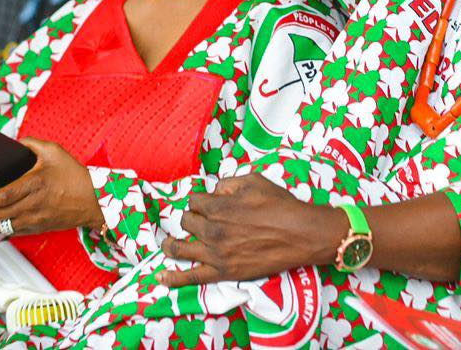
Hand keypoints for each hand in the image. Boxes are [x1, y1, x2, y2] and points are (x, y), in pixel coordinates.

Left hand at [0, 138, 101, 235]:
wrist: (94, 201)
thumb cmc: (76, 177)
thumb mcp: (55, 152)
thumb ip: (31, 144)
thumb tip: (14, 143)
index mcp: (35, 185)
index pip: (3, 197)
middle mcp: (32, 206)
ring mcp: (33, 220)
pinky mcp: (35, 228)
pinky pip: (8, 231)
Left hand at [160, 173, 344, 286]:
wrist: (300, 233)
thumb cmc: (280, 205)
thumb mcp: (254, 180)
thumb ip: (228, 183)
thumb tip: (215, 190)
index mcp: (218, 206)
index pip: (194, 200)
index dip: (201, 200)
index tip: (207, 202)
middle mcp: (212, 230)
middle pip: (187, 221)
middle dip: (192, 217)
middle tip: (201, 219)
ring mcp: (215, 253)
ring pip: (180, 248)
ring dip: (171, 244)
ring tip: (168, 243)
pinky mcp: (223, 272)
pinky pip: (191, 278)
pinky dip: (173, 279)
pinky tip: (160, 279)